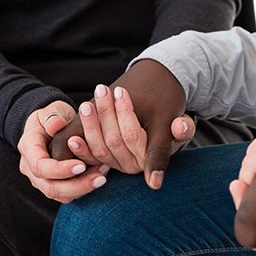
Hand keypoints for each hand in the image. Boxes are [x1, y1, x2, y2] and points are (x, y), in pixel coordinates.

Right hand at [17, 100, 109, 202]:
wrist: (52, 124)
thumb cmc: (53, 115)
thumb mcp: (52, 109)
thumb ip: (52, 115)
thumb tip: (55, 125)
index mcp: (28, 149)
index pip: (40, 167)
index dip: (60, 170)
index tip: (82, 165)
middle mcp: (31, 168)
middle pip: (50, 187)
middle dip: (77, 185)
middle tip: (100, 178)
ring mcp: (41, 179)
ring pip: (60, 195)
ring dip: (83, 189)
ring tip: (103, 176)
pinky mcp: (54, 184)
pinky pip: (67, 194)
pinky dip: (84, 188)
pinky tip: (100, 176)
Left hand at [54, 60, 193, 189]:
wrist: (161, 119)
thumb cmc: (169, 115)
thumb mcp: (179, 121)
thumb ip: (182, 127)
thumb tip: (180, 127)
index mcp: (152, 156)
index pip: (133, 135)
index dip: (124, 112)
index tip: (120, 90)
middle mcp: (134, 166)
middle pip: (114, 141)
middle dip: (105, 114)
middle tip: (101, 88)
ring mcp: (118, 166)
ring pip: (100, 149)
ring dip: (91, 125)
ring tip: (88, 102)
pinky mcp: (105, 163)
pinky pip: (91, 157)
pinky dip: (81, 148)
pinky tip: (72, 136)